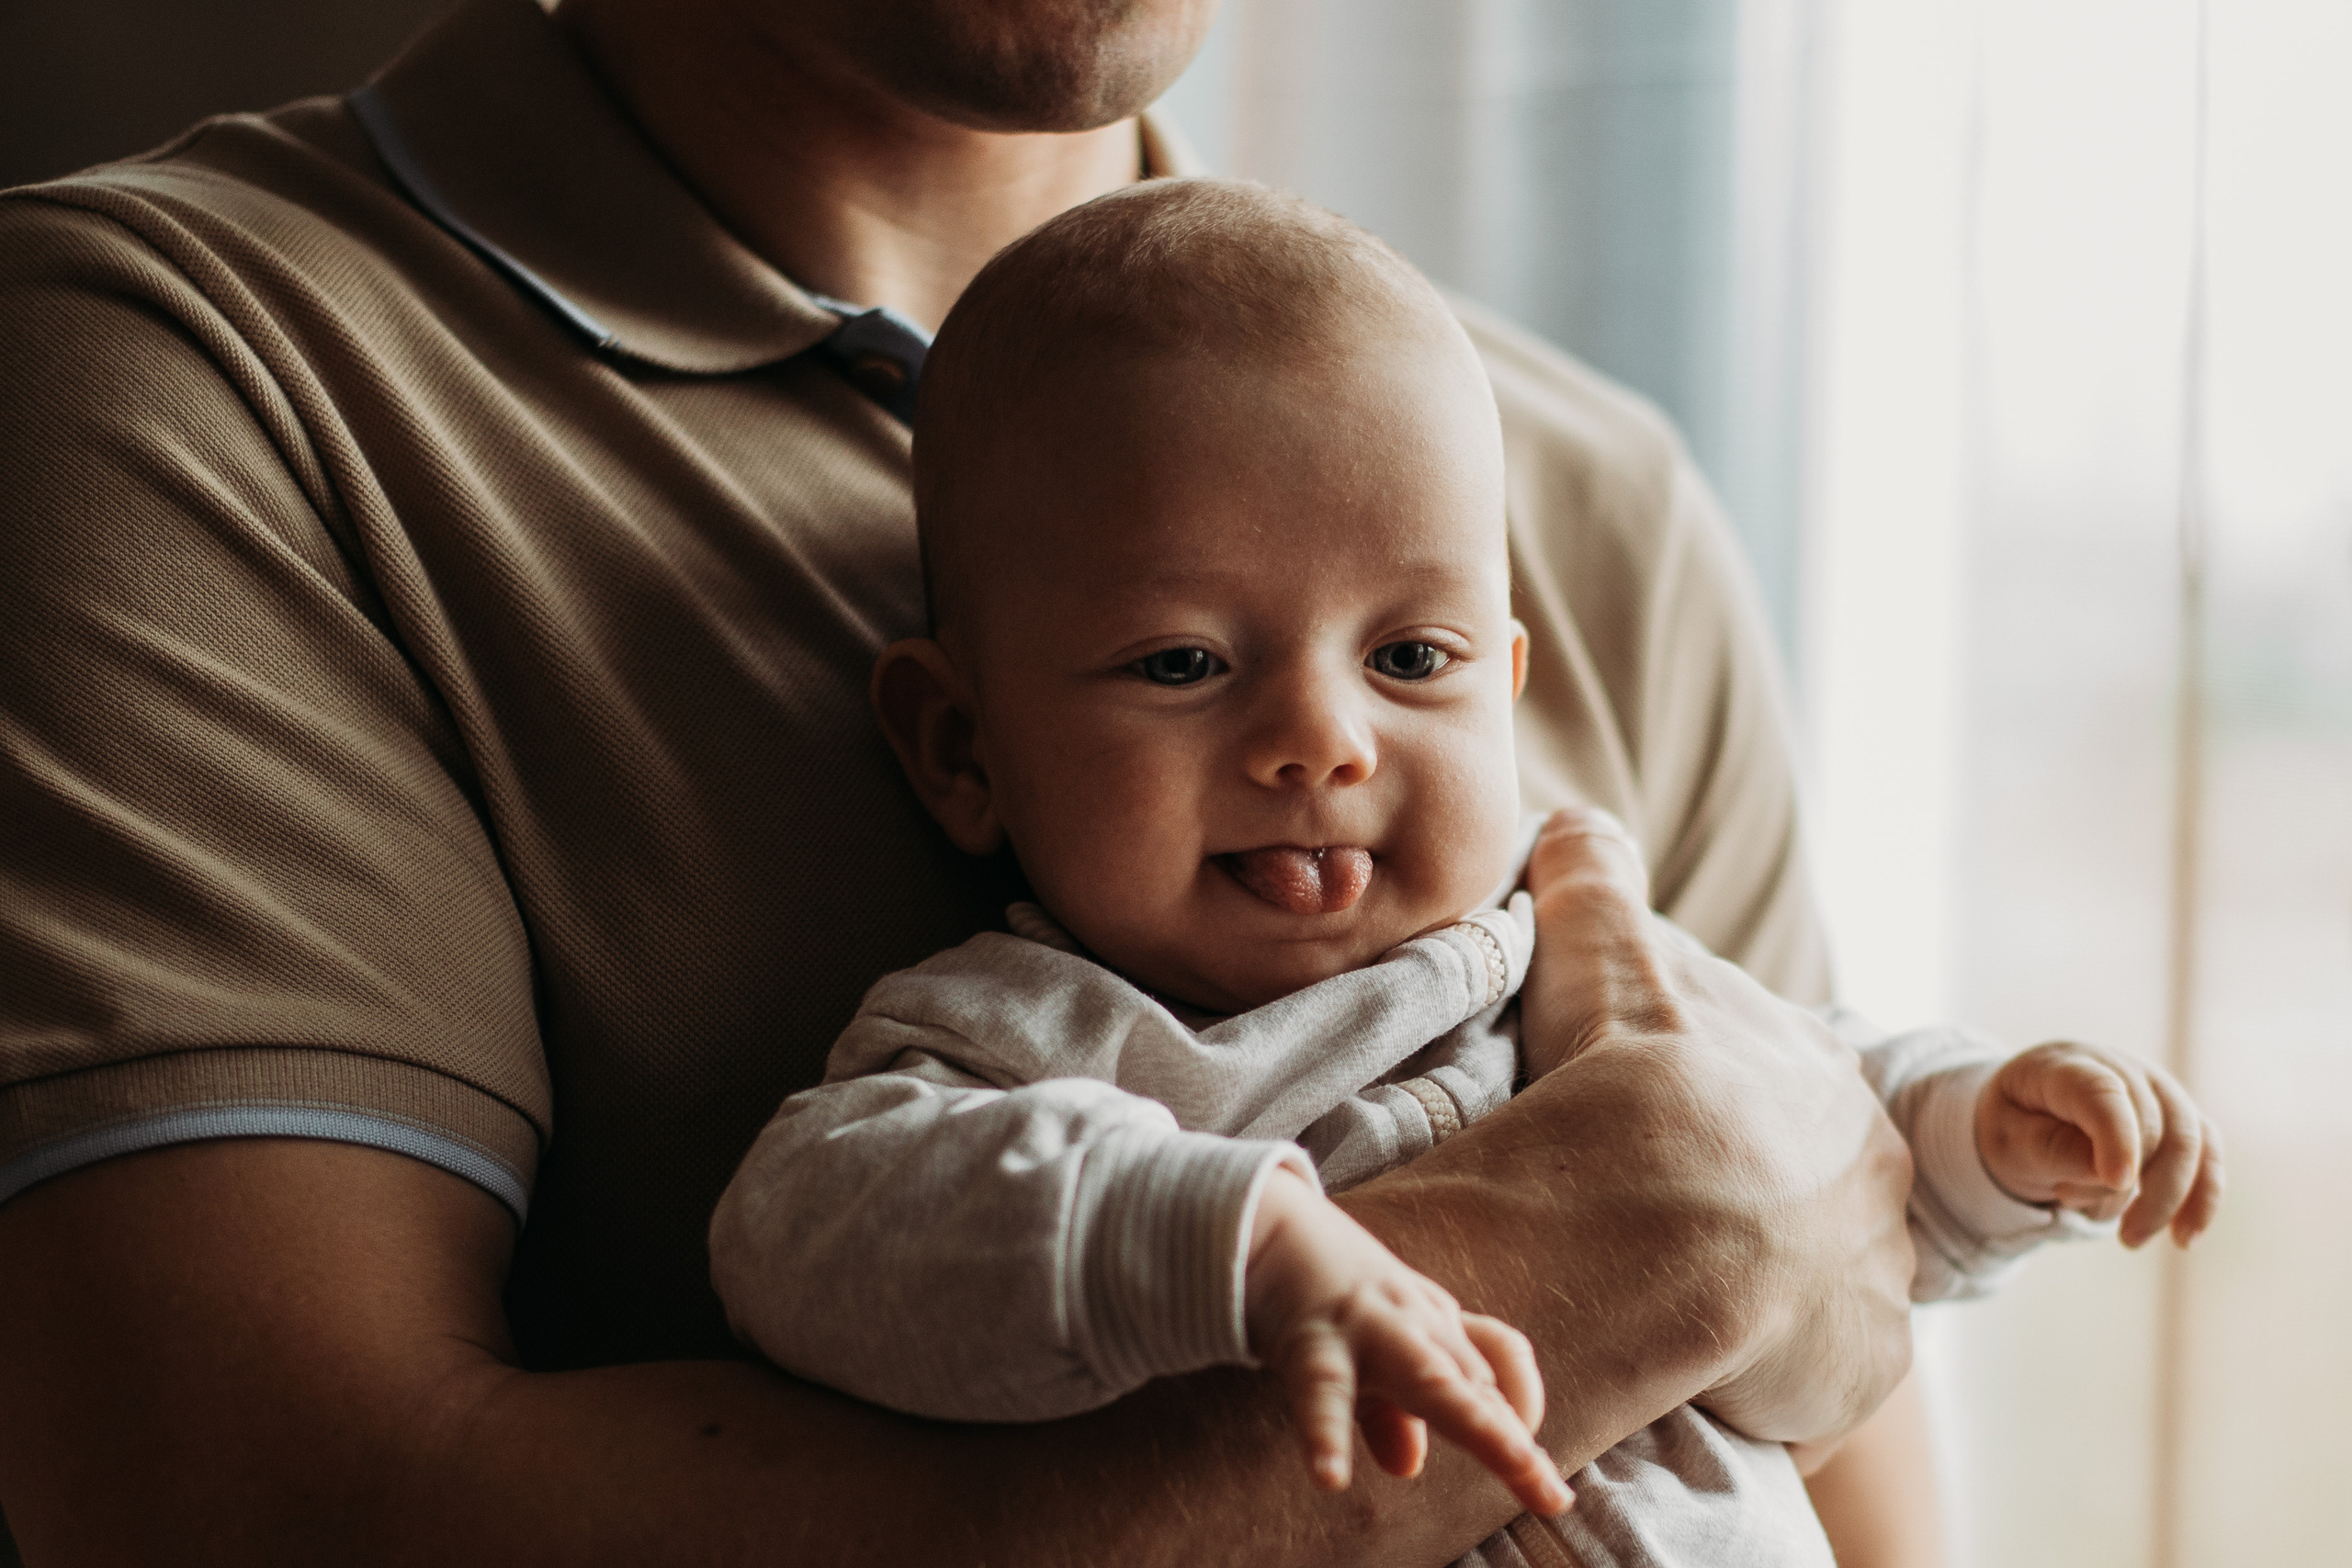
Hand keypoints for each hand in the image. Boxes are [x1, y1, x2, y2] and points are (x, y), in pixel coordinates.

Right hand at [1243, 1166, 1572, 1517]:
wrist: (1262, 1226)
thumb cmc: (1327, 1298)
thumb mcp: (1365, 1355)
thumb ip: (1392, 1412)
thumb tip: (1407, 1467)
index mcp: (1434, 1328)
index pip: (1497, 1364)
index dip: (1522, 1411)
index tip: (1544, 1483)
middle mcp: (1417, 1324)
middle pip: (1478, 1380)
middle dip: (1513, 1439)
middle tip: (1550, 1492)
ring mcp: (1370, 1326)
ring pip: (1430, 1376)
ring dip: (1473, 1417)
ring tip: (1512, 1456)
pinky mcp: (1313, 1336)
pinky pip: (1324, 1387)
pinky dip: (1325, 1431)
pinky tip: (1328, 1477)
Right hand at [1515, 806, 1915, 1445]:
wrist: (1666, 1220)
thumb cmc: (1636, 1076)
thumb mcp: (1601, 953)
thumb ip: (1592, 881)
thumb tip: (1573, 818)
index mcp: (1817, 1071)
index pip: (1773, 1083)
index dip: (1716, 1102)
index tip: (1658, 1126)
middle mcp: (1873, 1162)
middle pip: (1814, 1179)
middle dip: (1755, 1197)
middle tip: (1662, 1220)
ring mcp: (1876, 1264)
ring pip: (1825, 1273)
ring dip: (1771, 1286)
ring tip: (1680, 1300)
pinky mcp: (1865, 1356)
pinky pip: (1822, 1361)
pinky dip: (1776, 1364)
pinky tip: (1714, 1360)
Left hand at [1976, 1041, 2224, 1246]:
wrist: (2029, 1113)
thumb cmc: (2016, 1124)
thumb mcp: (2007, 1137)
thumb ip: (2051, 1148)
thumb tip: (2112, 1173)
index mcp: (2065, 1065)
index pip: (2102, 1092)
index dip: (2116, 1136)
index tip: (2116, 1180)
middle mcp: (2122, 1068)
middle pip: (2150, 1125)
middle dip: (2121, 1182)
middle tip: (2067, 1202)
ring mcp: (2158, 1090)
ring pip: (2188, 1143)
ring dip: (2166, 1199)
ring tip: (2128, 1240)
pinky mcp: (2181, 1117)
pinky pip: (2208, 1156)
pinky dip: (2201, 1199)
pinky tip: (2184, 1238)